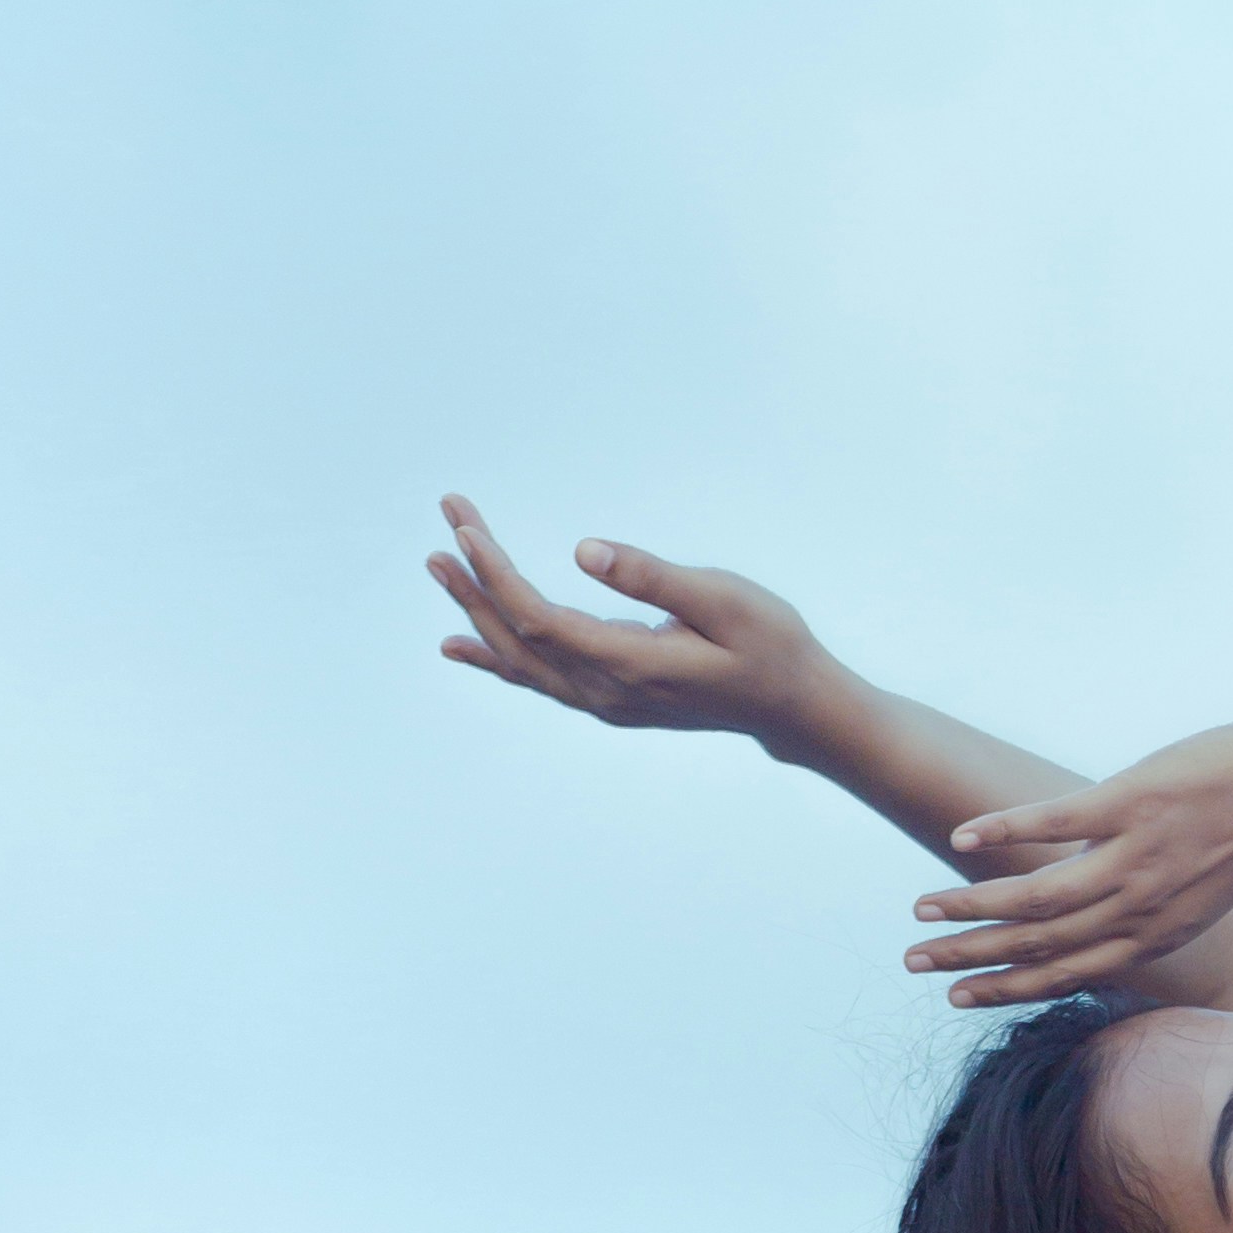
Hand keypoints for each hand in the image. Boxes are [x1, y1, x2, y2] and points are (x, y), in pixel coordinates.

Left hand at [428, 497, 826, 744]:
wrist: (792, 705)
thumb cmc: (768, 643)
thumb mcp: (723, 599)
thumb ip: (653, 578)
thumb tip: (584, 550)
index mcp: (629, 665)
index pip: (540, 619)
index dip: (497, 575)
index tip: (468, 527)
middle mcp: (605, 692)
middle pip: (518, 638)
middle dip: (476, 582)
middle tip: (446, 527)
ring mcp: (604, 702)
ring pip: (521, 659)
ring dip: (478, 613)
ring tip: (441, 567)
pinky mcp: (609, 698)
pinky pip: (538, 678)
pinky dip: (495, 657)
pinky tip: (461, 644)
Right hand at [906, 720, 1232, 1003]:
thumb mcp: (1203, 891)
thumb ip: (1152, 905)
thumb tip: (1111, 900)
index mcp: (1152, 935)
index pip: (1066, 973)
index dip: (1007, 989)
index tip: (957, 998)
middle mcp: (1137, 908)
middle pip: (1038, 946)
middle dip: (971, 959)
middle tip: (913, 964)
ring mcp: (1133, 858)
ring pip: (1039, 897)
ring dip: (974, 905)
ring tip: (923, 908)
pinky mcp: (1132, 804)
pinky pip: (1058, 824)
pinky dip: (1007, 831)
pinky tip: (964, 838)